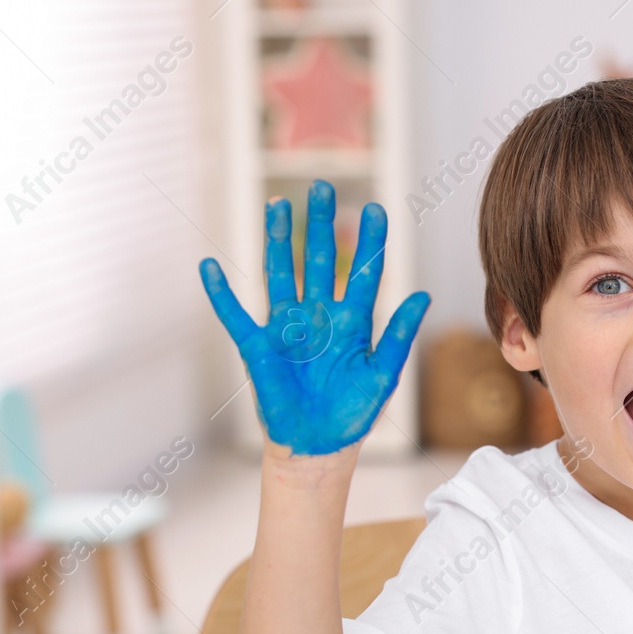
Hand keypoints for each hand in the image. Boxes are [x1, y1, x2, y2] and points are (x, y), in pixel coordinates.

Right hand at [200, 180, 430, 455]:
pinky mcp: (258, 347)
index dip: (369, 243)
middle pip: (319, 261)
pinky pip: (236, 316)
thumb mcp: (382, 375)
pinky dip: (221, 294)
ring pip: (281, 274)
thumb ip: (398, 335)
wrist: (320, 447)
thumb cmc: (353, 414)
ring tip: (278, 203)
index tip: (376, 209)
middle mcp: (319, 316)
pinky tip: (210, 266)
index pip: (363, 273)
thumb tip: (422, 295)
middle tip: (322, 186)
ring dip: (278, 240)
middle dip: (321, 224)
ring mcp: (287, 328)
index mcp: (353, 322)